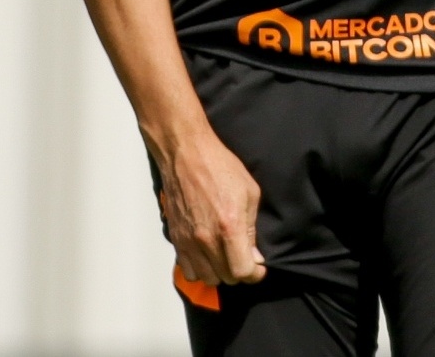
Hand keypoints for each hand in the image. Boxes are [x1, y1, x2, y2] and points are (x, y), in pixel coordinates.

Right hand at [156, 128, 266, 284]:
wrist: (187, 157)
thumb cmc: (221, 168)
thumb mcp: (250, 193)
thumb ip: (252, 229)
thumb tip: (254, 255)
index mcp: (229, 228)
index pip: (241, 271)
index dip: (254, 274)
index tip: (259, 268)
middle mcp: (206, 240)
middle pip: (224, 278)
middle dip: (239, 272)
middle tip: (245, 259)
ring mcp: (188, 242)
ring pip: (205, 278)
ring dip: (219, 272)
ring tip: (227, 258)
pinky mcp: (176, 240)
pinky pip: (187, 269)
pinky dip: (200, 269)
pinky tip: (208, 255)